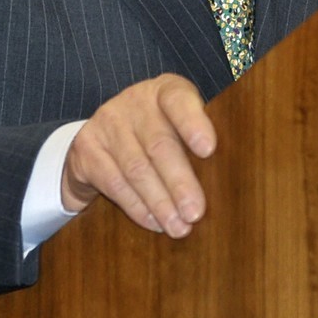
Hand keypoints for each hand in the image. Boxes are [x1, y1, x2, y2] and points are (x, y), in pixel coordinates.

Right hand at [60, 74, 215, 237]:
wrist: (105, 134)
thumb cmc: (161, 130)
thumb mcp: (180, 122)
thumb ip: (200, 139)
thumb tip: (230, 180)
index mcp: (166, 90)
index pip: (179, 100)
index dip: (194, 123)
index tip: (209, 149)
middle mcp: (135, 101)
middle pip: (159, 144)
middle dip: (179, 182)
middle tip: (196, 212)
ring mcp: (108, 122)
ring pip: (137, 169)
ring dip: (160, 203)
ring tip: (179, 227)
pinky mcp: (87, 148)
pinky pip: (115, 183)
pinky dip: (137, 207)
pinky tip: (155, 223)